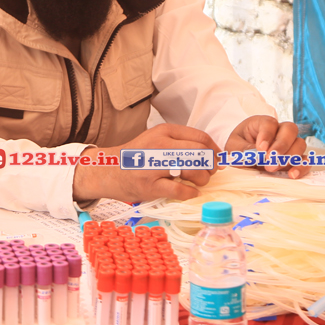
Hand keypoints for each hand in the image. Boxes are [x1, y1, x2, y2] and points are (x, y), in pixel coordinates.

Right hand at [72, 124, 220, 202]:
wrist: (108, 170)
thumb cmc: (136, 157)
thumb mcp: (156, 139)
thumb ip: (180, 143)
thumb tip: (212, 155)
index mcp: (163, 131)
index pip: (201, 138)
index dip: (215, 150)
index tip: (217, 160)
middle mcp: (159, 145)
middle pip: (200, 153)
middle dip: (211, 165)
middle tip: (209, 173)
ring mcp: (154, 166)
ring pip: (193, 170)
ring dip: (202, 179)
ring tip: (197, 182)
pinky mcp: (150, 185)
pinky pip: (180, 190)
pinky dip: (190, 193)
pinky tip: (189, 192)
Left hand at [225, 115, 308, 177]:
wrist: (240, 157)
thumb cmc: (238, 147)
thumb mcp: (234, 146)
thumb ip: (244, 149)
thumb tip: (257, 155)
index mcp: (262, 123)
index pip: (270, 123)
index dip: (267, 135)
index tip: (261, 148)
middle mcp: (279, 131)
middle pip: (290, 130)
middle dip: (281, 145)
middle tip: (269, 160)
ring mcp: (289, 144)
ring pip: (299, 144)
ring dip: (290, 157)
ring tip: (274, 169)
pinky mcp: (295, 158)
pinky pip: (304, 160)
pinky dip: (301, 167)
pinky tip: (292, 174)